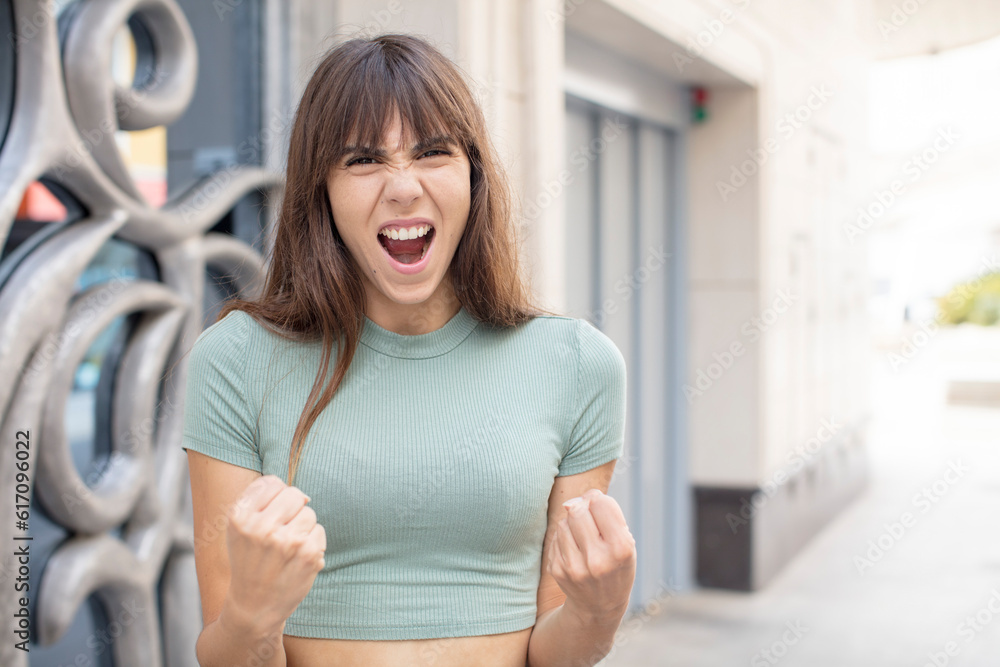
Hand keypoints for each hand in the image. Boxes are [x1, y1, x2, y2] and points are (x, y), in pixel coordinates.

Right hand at [223, 475, 325, 629]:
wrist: (254, 607)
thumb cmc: (248, 560)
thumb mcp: (238, 528)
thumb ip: (259, 499)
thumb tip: (301, 493)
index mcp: (240, 517)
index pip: (272, 483)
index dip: (275, 498)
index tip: (269, 515)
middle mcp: (262, 527)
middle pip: (295, 494)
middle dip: (292, 510)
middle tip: (281, 532)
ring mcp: (287, 541)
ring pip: (309, 512)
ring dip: (303, 527)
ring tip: (287, 548)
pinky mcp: (308, 554)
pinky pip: (319, 530)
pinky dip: (312, 542)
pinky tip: (297, 558)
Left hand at [547, 488, 635, 623]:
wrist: (600, 607)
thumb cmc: (616, 566)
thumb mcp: (626, 544)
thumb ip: (606, 516)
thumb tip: (570, 502)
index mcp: (621, 549)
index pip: (601, 504)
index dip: (598, 499)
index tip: (600, 507)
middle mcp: (597, 560)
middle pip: (578, 510)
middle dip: (583, 508)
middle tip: (590, 518)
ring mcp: (575, 567)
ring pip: (564, 522)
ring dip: (572, 524)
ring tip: (584, 537)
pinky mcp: (558, 571)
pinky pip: (556, 537)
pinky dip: (565, 538)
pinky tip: (575, 550)